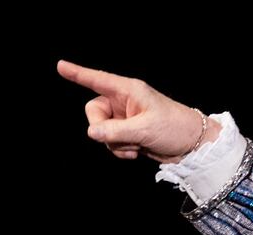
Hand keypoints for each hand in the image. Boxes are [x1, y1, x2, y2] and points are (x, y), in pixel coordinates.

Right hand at [55, 59, 220, 162]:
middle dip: (102, 129)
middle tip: (121, 139)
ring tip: (137, 145)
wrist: (192, 145)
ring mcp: (124, 118)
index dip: (77, 73)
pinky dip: (120, 149)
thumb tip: (90, 132)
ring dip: (115, 143)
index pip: (97, 80)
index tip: (60, 66)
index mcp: (129, 90)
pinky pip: (110, 141)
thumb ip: (116, 131)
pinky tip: (137, 152)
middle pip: (94, 111)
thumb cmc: (174, 128)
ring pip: (101, 130)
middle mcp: (124, 101)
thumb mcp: (145, 130)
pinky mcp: (127, 133)